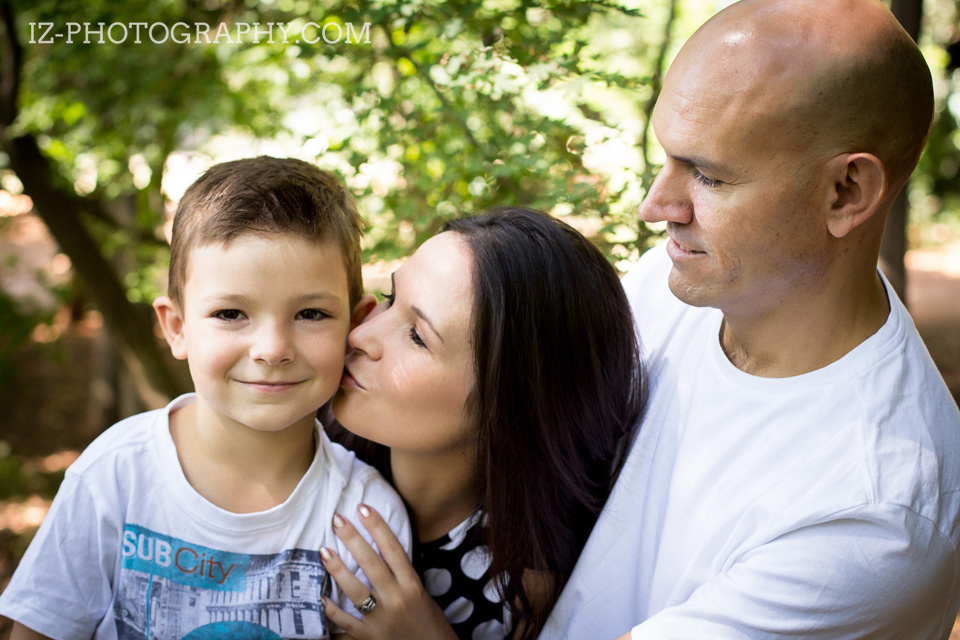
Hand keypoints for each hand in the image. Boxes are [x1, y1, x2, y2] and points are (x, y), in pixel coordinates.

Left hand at [321, 504, 457, 639]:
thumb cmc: (430, 624)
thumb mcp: (422, 595)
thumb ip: (403, 577)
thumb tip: (382, 554)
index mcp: (413, 586)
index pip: (393, 549)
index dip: (378, 526)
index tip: (364, 508)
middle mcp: (397, 599)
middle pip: (371, 563)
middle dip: (353, 539)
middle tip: (337, 519)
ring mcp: (381, 620)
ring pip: (355, 590)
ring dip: (337, 569)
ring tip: (324, 550)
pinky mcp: (369, 638)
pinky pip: (345, 622)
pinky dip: (331, 610)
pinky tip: (319, 597)